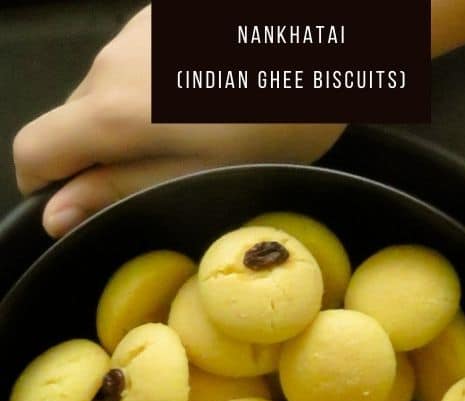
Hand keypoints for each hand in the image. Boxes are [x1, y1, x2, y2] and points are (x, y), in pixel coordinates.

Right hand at [12, 5, 344, 237]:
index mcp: (113, 112)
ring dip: (130, 126)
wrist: (329, 33)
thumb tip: (57, 215)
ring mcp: (134, 32)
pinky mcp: (159, 17)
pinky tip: (206, 100)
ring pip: (103, 96)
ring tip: (198, 137)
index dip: (48, 187)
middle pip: (70, 124)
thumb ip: (121, 190)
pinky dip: (151, 94)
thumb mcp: (201, 173)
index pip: (33, 152)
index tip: (83, 206)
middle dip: (100, 158)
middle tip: (167, 178)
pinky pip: (133, 68)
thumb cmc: (278, 113)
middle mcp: (110, 64)